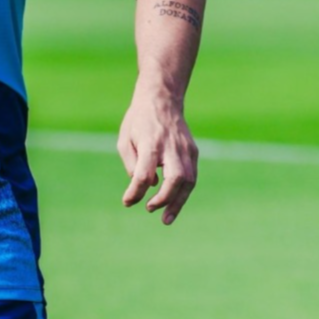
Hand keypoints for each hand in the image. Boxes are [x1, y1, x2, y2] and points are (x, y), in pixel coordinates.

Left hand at [117, 88, 198, 225]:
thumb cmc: (138, 121)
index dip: (136, 192)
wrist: (162, 99)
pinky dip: (183, 193)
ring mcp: (186, 149)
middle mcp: (172, 147)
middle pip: (175, 179)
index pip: (145, 174)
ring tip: (166, 219)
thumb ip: (132, 164)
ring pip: (188, 181)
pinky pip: (191, 177)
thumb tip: (146, 186)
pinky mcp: (193, 152)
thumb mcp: (125, 140)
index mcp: (151, 143)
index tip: (127, 202)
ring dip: (178, 202)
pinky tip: (173, 204)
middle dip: (165, 200)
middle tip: (150, 210)